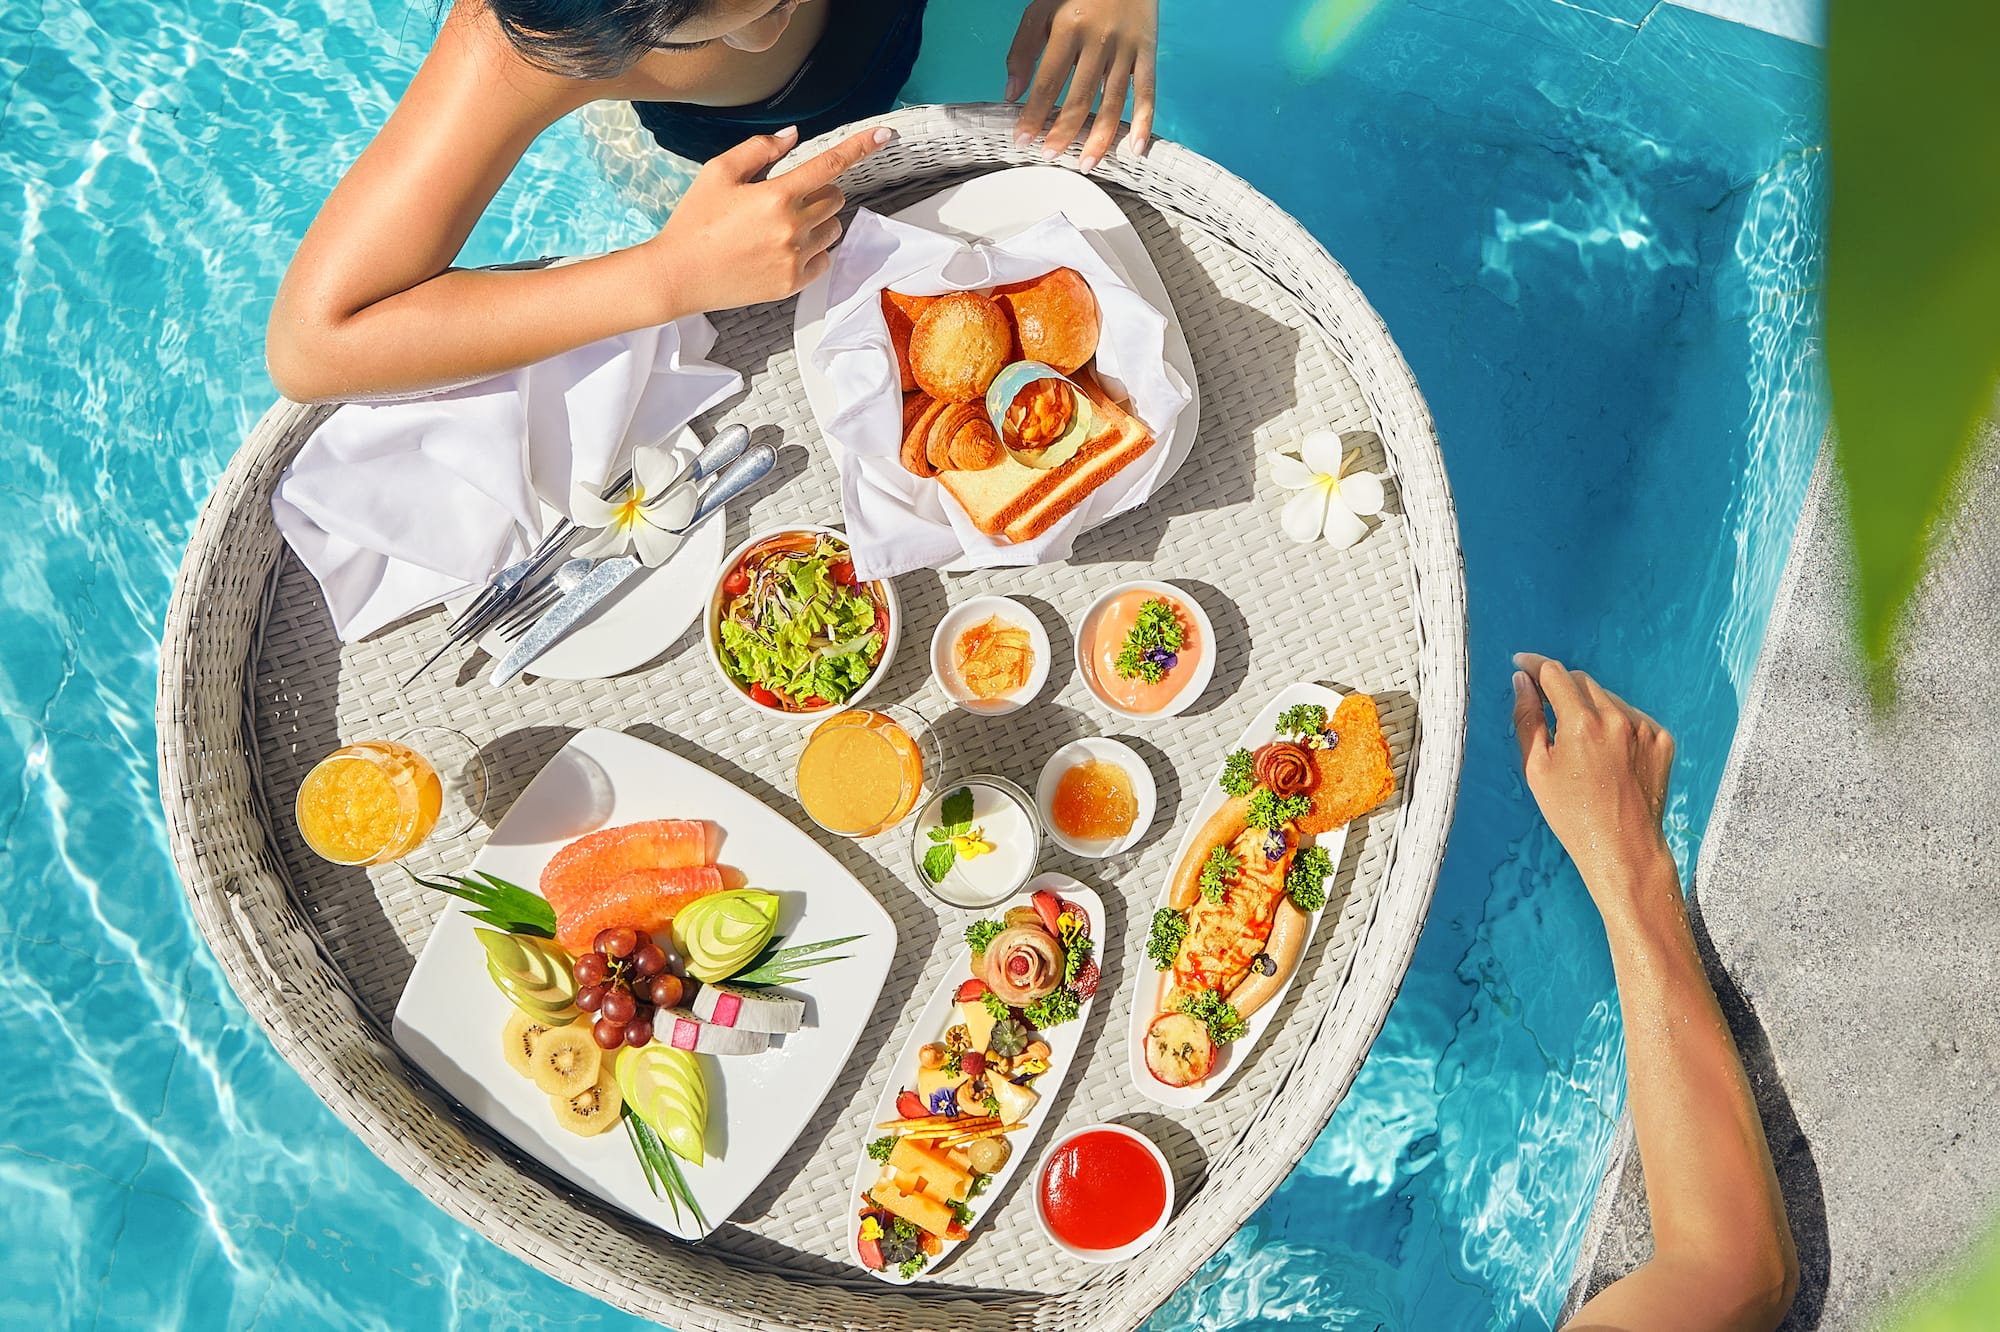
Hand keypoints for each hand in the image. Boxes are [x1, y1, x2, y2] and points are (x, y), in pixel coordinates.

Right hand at [645, 125, 891, 315]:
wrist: (679, 275)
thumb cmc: (695, 220)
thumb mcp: (718, 173)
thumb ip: (759, 150)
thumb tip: (793, 137)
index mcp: (776, 195)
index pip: (829, 165)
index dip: (860, 147)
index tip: (884, 135)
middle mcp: (792, 227)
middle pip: (835, 199)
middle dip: (820, 192)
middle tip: (788, 198)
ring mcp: (795, 258)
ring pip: (833, 229)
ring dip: (819, 222)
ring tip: (782, 226)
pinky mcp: (793, 283)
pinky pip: (824, 259)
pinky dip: (813, 251)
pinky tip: (783, 249)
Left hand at [1007, 0, 1157, 171]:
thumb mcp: (1042, 10)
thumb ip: (1023, 49)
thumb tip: (1012, 93)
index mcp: (1069, 28)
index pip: (1048, 81)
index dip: (1034, 114)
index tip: (1023, 140)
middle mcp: (1099, 41)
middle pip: (1080, 98)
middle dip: (1063, 132)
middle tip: (1050, 156)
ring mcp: (1126, 49)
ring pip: (1113, 102)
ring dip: (1099, 138)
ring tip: (1085, 164)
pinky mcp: (1148, 52)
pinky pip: (1148, 92)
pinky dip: (1144, 122)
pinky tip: (1135, 148)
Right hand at [1511, 652, 1676, 908]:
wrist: (1623, 847)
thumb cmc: (1571, 814)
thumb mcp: (1536, 768)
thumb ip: (1526, 718)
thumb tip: (1521, 681)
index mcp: (1581, 724)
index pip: (1554, 673)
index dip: (1534, 664)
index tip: (1521, 662)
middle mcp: (1617, 718)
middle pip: (1582, 681)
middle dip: (1560, 685)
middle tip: (1545, 703)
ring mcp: (1644, 728)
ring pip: (1607, 697)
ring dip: (1588, 706)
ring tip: (1579, 741)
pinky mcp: (1662, 739)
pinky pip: (1631, 716)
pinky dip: (1614, 723)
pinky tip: (1606, 753)